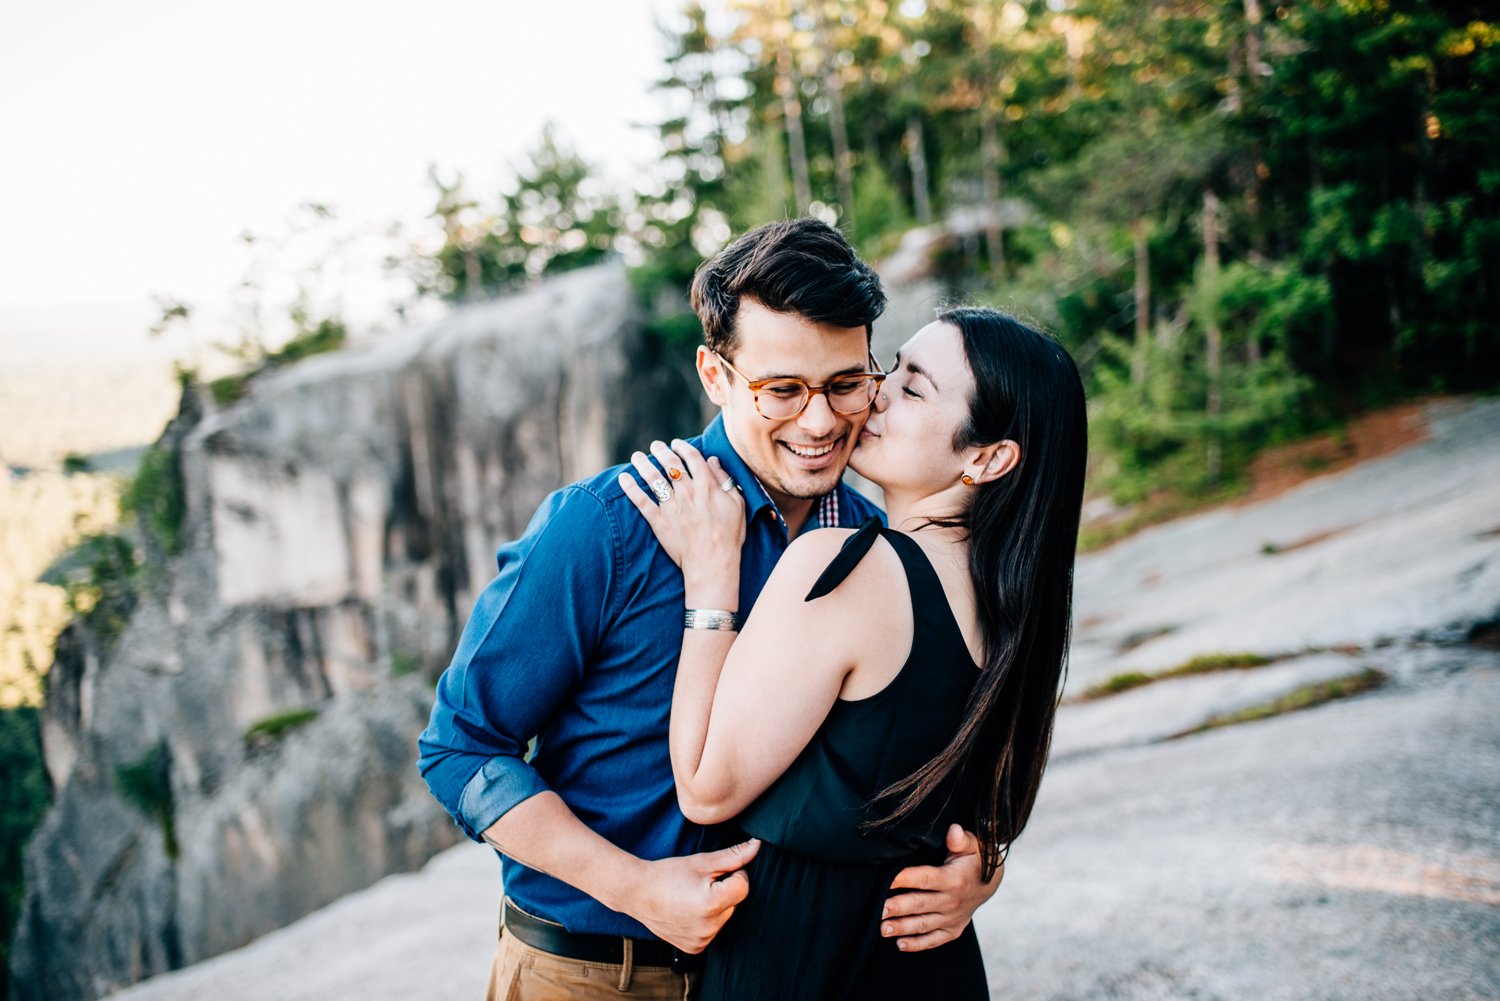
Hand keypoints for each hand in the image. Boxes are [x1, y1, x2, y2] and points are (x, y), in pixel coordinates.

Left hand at [619, 439, 745, 586]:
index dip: (683, 447)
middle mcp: (687, 492)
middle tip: (655, 445)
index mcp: (707, 486)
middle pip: (670, 465)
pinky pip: (641, 501)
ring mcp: (671, 507)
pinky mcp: (659, 522)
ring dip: (643, 464)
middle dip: (661, 451)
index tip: (676, 443)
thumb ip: (724, 481)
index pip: (692, 458)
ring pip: (654, 479)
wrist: (713, 563)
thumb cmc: (729, 535)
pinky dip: (631, 488)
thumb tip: (713, 461)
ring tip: (637, 456)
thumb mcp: (737, 505)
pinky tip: (623, 478)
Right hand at [626, 839, 760, 952]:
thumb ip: (733, 856)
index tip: (712, 873)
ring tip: (690, 898)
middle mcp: (710, 926)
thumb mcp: (702, 862)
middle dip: (723, 891)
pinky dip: (706, 921)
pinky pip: (713, 930)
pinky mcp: (695, 948)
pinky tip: (688, 912)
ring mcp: (702, 940)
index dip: (732, 874)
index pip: (744, 886)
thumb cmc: (668, 874)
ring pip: (724, 917)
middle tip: (697, 885)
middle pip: (734, 903)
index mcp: (713, 903)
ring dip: (716, 907)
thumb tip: (757, 846)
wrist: (637, 893)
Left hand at [881, 824, 1003, 951]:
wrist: (989, 884)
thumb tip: (953, 830)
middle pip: (921, 904)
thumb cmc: (974, 859)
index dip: (906, 879)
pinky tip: (900, 944)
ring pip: (924, 925)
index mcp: (954, 879)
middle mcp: (952, 901)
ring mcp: (952, 918)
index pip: (926, 878)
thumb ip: (961, 839)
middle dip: (899, 908)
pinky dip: (918, 944)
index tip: (888, 880)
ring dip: (903, 928)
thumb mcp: (972, 845)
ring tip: (883, 929)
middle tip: (879, 911)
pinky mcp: (952, 930)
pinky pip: (934, 940)